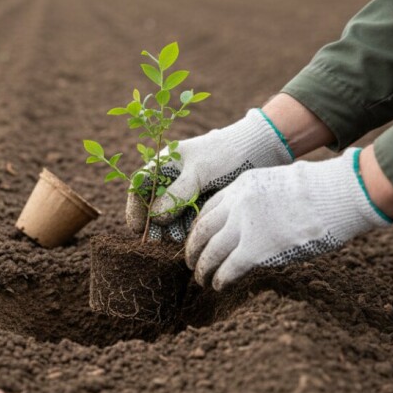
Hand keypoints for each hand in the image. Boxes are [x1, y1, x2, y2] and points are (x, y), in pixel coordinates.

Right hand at [126, 108, 293, 241]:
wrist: (257, 151)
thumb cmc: (224, 154)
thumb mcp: (199, 172)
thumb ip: (176, 194)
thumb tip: (155, 218)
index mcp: (164, 163)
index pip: (139, 186)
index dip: (135, 208)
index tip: (138, 229)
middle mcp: (171, 179)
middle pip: (152, 205)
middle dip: (153, 224)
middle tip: (158, 241)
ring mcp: (186, 192)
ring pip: (169, 216)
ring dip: (169, 229)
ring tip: (177, 240)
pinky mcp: (200, 202)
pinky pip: (186, 220)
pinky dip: (185, 229)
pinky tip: (190, 237)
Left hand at [185, 148, 392, 289]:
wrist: (336, 195)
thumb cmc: (318, 191)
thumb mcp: (277, 184)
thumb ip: (258, 201)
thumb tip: (255, 222)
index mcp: (241, 186)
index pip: (209, 208)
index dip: (200, 227)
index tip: (197, 238)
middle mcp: (236, 204)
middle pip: (203, 230)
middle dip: (193, 248)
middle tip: (190, 261)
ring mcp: (244, 226)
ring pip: (210, 251)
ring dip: (203, 267)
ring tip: (200, 278)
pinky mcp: (255, 249)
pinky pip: (228, 267)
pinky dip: (220, 278)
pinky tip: (218, 285)